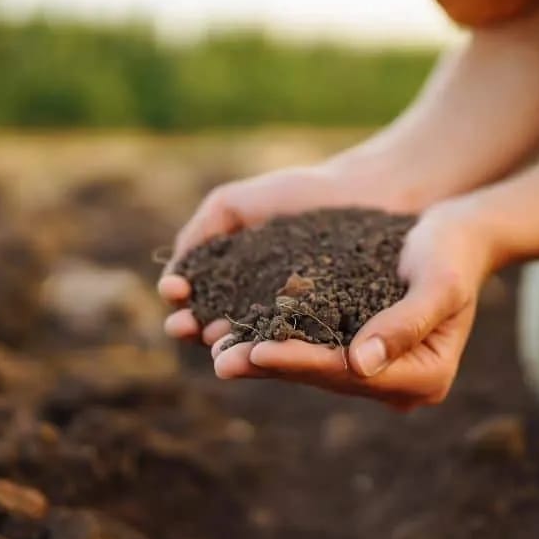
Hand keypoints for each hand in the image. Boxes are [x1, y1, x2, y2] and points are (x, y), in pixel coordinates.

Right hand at [158, 159, 414, 345]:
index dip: (182, 304)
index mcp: (237, 286)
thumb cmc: (301, 194)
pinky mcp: (332, 335)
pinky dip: (278, 348)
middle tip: (185, 325)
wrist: (366, 191)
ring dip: (230, 346)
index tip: (174, 293)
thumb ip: (201, 231)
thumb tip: (172, 277)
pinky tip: (261, 342)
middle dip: (197, 330)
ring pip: (256, 344)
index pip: (199, 305)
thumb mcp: (235, 204)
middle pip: (220, 331)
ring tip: (215, 341)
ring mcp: (297, 326)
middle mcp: (263, 312)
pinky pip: (302, 345)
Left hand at [213, 199, 495, 410]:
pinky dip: (276, 340)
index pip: (351, 373)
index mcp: (426, 377)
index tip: (257, 350)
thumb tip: (360, 364)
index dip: (302, 361)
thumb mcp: (438, 281)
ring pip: (313, 368)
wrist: (458, 235)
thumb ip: (404, 322)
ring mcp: (379, 371)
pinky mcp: (359, 350)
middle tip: (219, 360)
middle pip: (326, 377)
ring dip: (264, 359)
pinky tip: (236, 332)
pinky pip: (312, 349)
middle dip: (271, 365)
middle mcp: (401, 384)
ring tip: (216, 350)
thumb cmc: (453, 252)